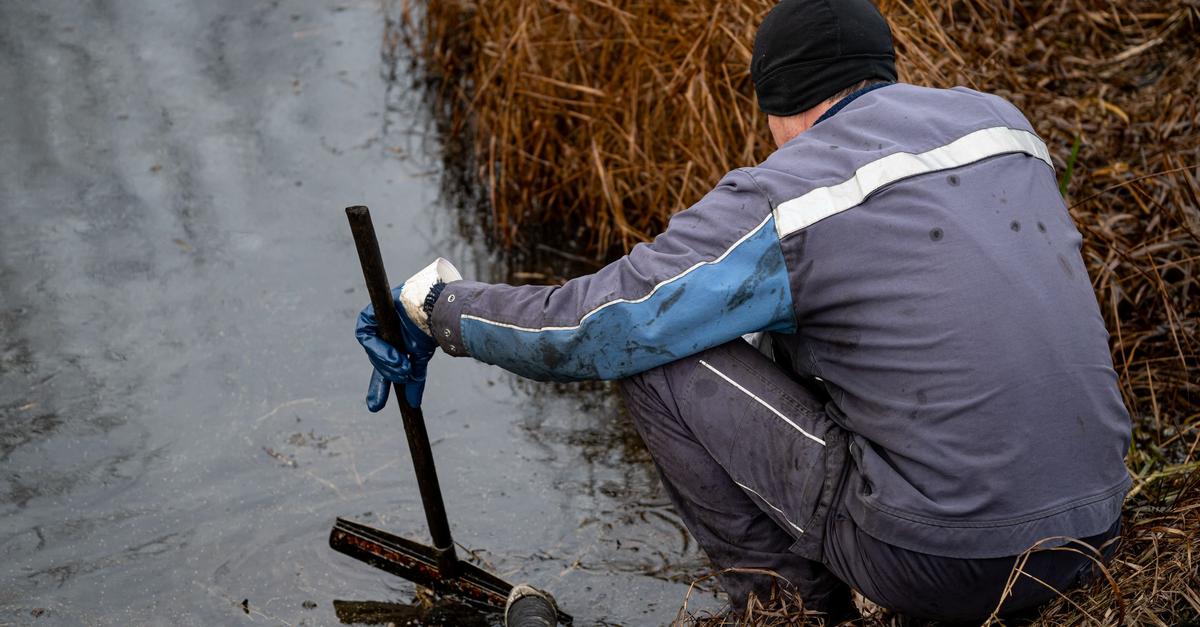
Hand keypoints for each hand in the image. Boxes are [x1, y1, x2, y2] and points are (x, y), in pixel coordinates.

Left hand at [356, 284, 437, 410]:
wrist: (438, 308)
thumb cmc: (431, 331)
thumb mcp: (420, 360)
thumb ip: (413, 379)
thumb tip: (413, 403)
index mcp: (395, 346)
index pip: (383, 368)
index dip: (378, 388)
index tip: (374, 407)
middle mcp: (384, 336)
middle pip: (378, 360)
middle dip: (389, 372)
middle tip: (404, 375)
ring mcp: (377, 323)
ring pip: (371, 350)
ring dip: (386, 362)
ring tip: (403, 365)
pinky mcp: (371, 313)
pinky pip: (365, 335)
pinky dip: (378, 349)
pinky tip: (394, 356)